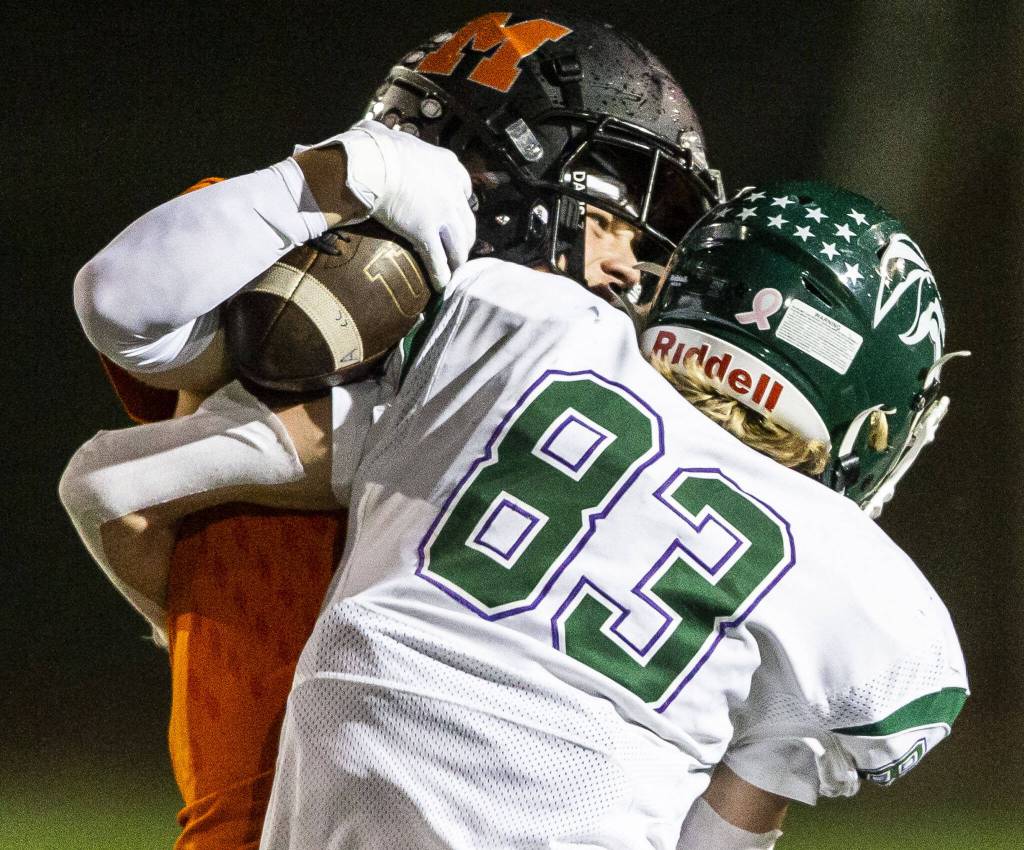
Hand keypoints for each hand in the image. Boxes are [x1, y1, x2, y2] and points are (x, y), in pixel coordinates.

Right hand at [340, 119, 475, 289]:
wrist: (370, 162)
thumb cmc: (372, 146)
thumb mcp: (387, 135)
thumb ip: (385, 135)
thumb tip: (370, 129)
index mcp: (446, 164)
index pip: (464, 187)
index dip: (460, 204)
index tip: (455, 213)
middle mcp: (451, 190)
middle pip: (466, 220)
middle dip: (464, 238)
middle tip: (459, 250)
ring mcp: (441, 213)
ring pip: (458, 243)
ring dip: (457, 260)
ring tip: (454, 273)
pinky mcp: (426, 233)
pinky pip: (438, 260)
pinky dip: (441, 275)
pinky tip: (441, 286)